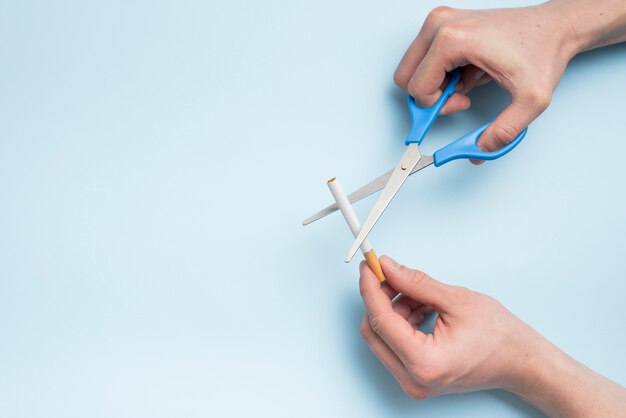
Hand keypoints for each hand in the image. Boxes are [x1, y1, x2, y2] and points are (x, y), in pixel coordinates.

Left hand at [359, 256, 542, 397]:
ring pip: (382, 337)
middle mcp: (413, 379)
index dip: (370, 289)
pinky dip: (400, 321)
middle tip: (389, 273)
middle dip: (380, 298)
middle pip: (374, 331)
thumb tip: (387, 267)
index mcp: (424, 362)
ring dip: (392, 309)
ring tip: (418, 292)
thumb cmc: (498, 335)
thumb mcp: (455, 299)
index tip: (368, 266)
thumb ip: (415, 282)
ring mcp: (413, 383)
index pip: (380, 320)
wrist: (519, 362)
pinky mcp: (415, 378)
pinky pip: (394, 345)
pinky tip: (419, 305)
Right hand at [393, 2, 583, 157]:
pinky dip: (443, 72)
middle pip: (406, 76)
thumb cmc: (542, 50)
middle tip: (459, 97)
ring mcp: (440, 21)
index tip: (460, 105)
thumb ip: (505, 131)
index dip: (436, 106)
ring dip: (437, 84)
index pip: (417, 87)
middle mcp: (440, 25)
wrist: (555, 27)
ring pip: (414, 69)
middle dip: (430, 96)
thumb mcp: (531, 99)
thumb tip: (480, 151)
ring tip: (469, 82)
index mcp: (452, 39)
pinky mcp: (444, 23)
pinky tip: (470, 70)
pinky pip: (426, 59)